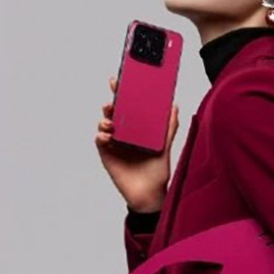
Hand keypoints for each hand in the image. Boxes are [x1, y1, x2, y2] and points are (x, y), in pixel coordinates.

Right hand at [95, 74, 178, 212]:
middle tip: (114, 95)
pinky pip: (100, 140)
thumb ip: (169, 126)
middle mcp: (124, 132)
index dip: (123, 92)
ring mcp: (114, 142)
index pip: (129, 105)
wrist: (149, 194)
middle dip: (112, 100)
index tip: (121, 80)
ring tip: (111, 119)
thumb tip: (174, 106)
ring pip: (104, 123)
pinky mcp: (107, 154)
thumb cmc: (156, 170)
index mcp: (137, 127)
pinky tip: (107, 135)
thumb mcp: (165, 145)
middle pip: (114, 111)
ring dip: (105, 118)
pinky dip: (101, 135)